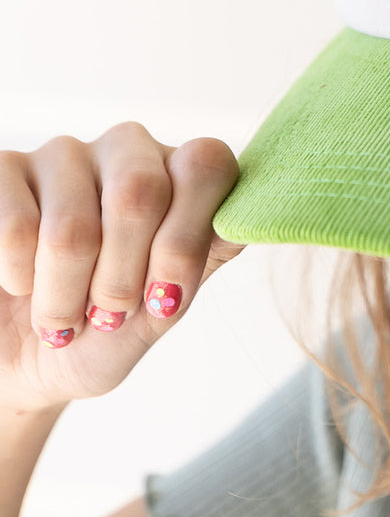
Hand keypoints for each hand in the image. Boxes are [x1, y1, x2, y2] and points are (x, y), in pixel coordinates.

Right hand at [0, 122, 246, 413]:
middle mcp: (132, 150)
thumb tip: (240, 223)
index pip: (207, 164)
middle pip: (141, 192)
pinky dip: (20, 278)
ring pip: (72, 225)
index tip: (166, 297)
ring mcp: (66, 153)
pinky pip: (15, 226)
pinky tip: (21, 284)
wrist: (24, 365)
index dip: (186, 237)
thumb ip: (201, 261)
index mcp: (185, 175)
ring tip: (62, 316)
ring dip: (65, 295)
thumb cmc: (105, 335)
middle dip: (123, 277)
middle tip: (108, 314)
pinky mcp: (5, 168)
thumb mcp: (164, 309)